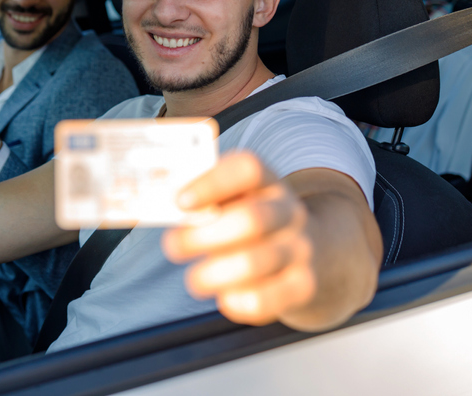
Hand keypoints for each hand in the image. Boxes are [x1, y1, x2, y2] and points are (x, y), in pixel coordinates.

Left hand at [161, 152, 314, 326]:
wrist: (313, 251)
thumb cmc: (253, 222)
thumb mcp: (235, 199)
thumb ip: (203, 200)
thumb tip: (158, 206)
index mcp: (267, 181)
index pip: (247, 169)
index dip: (212, 183)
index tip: (179, 201)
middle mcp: (289, 211)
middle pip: (251, 219)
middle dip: (202, 237)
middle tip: (172, 247)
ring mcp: (300, 248)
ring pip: (254, 262)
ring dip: (212, 275)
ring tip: (194, 280)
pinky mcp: (302, 285)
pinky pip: (265, 299)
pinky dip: (236, 302)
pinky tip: (225, 297)